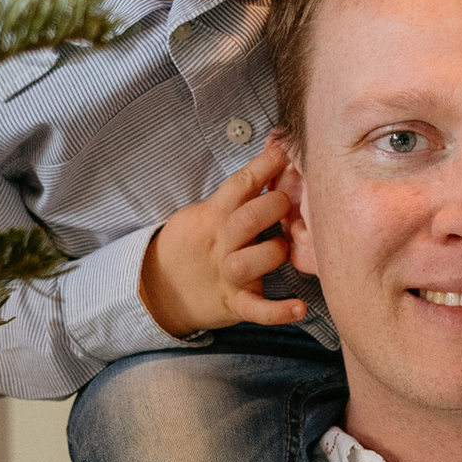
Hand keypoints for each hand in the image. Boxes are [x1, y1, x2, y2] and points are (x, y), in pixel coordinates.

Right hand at [140, 137, 309, 335]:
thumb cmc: (196, 243)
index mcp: (215, 215)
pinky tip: (299, 309)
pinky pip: (257, 310)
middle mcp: (222, 243)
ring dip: (273, 253)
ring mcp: (228, 274)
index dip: (265, 165)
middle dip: (273, 207)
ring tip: (285, 249)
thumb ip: (237, 192)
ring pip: (250, 261)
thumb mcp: (207, 211)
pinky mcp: (235, 303)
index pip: (241, 184)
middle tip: (290, 203)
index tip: (287, 150)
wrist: (162, 287)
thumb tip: (273, 152)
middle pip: (247, 219)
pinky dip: (278, 312)